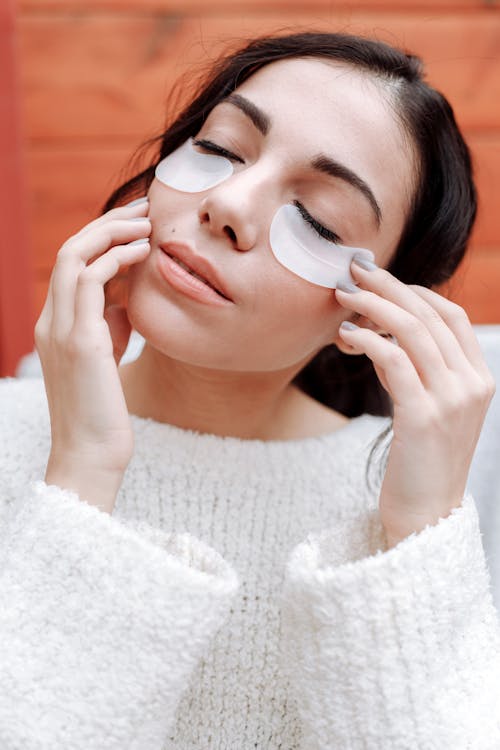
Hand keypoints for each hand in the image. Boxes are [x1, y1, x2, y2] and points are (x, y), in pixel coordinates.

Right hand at [34, 198, 150, 512]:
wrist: (90, 456)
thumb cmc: (103, 413)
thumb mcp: (104, 360)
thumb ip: (106, 327)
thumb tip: (121, 302)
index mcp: (55, 325)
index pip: (73, 263)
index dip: (103, 236)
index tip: (138, 224)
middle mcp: (50, 321)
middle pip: (71, 249)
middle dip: (109, 222)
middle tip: (146, 209)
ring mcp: (60, 329)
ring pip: (75, 255)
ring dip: (114, 232)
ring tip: (149, 225)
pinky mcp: (79, 341)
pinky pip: (90, 280)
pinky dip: (116, 258)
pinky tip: (144, 253)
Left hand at [336, 258, 495, 547]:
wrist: (425, 516)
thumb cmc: (419, 461)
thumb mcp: (428, 409)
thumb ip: (415, 371)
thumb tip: (380, 334)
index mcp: (479, 379)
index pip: (452, 316)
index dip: (415, 291)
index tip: (380, 282)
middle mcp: (472, 384)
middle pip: (430, 314)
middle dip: (389, 286)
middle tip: (353, 271)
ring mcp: (451, 400)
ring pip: (412, 330)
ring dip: (374, 306)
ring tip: (343, 297)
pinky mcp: (422, 417)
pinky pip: (393, 360)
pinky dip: (367, 340)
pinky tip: (345, 336)